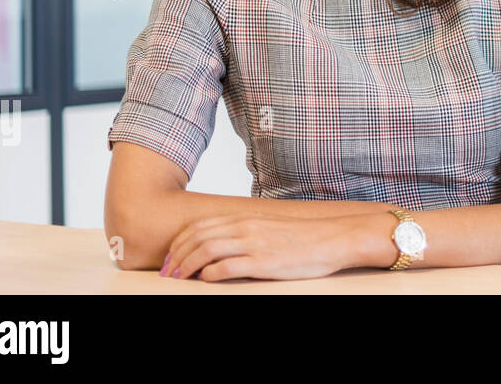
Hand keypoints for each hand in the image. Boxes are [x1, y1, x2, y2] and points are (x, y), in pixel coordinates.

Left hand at [161, 213, 367, 281]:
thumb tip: (223, 248)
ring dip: (186, 266)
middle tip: (167, 272)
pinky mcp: (263, 261)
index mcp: (245, 219)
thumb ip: (246, 234)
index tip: (170, 258)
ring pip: (206, 250)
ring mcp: (254, 244)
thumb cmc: (304, 238)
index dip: (179, 242)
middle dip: (176, 256)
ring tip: (178, 279)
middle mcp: (245, 228)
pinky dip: (209, 275)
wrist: (333, 238)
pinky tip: (204, 281)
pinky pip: (226, 267)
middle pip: (197, 237)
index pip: (200, 227)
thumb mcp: (270, 229)